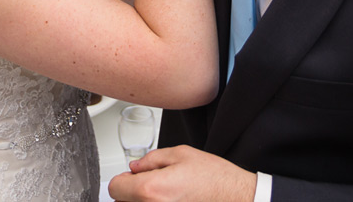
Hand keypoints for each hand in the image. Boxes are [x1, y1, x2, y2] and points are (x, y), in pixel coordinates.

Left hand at [108, 145, 255, 201]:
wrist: (237, 198)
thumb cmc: (214, 178)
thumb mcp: (181, 155)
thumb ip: (152, 160)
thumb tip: (135, 167)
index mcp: (152, 189)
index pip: (115, 188)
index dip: (123, 179)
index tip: (132, 177)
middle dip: (132, 192)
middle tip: (151, 184)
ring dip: (143, 201)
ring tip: (164, 194)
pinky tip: (171, 201)